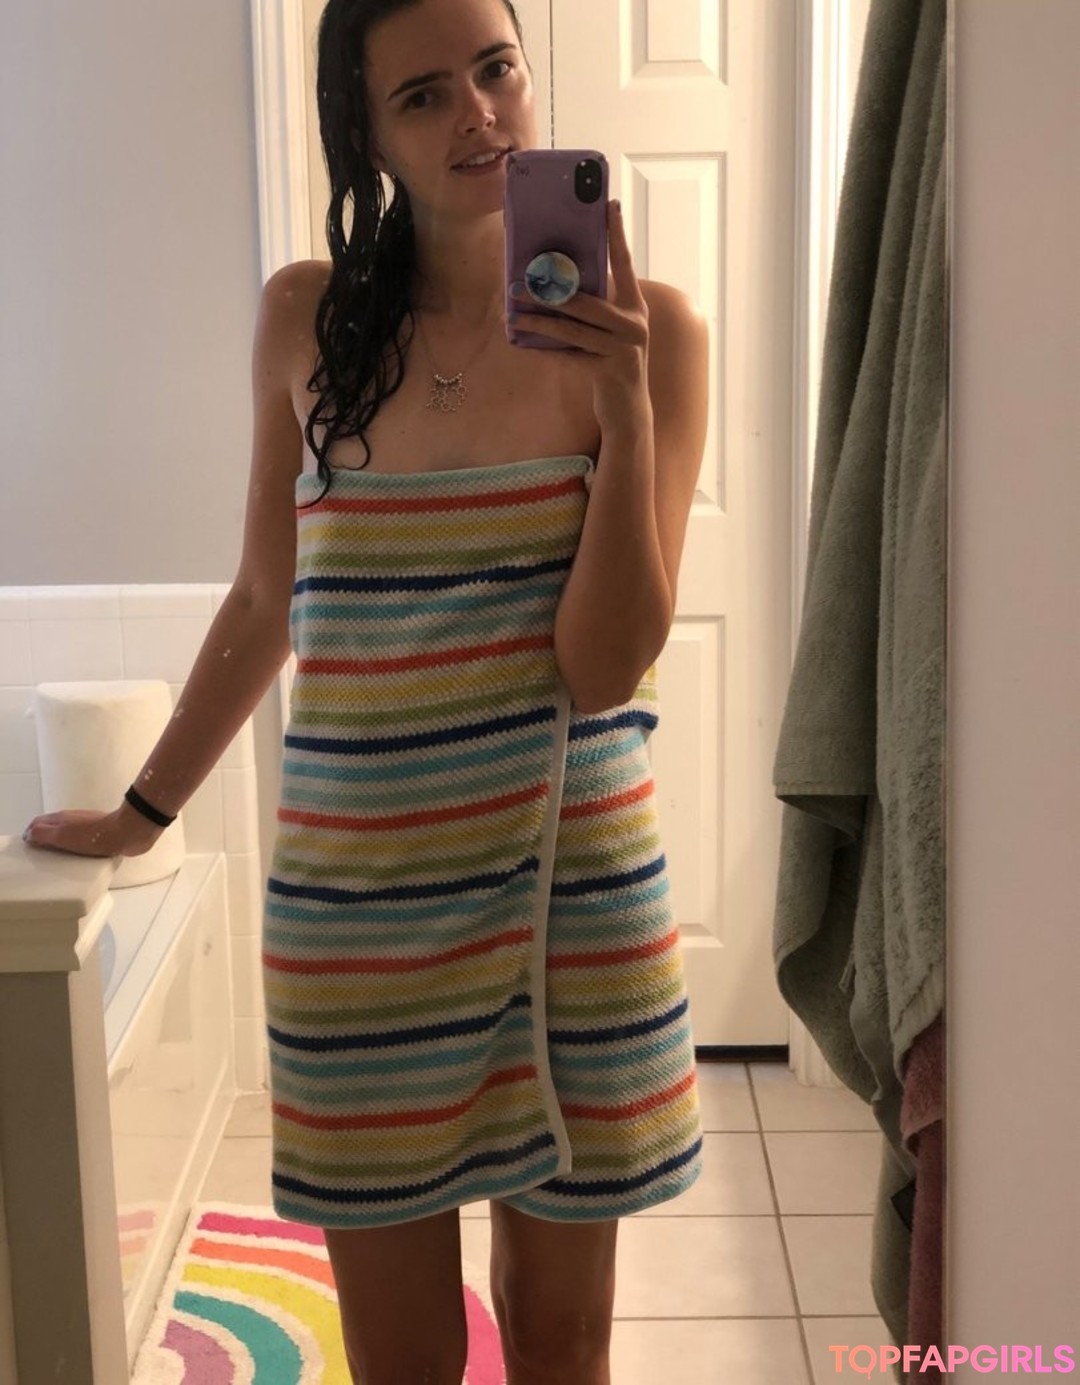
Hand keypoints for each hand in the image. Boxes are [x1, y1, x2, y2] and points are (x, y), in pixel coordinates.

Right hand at [23, 803, 162, 858]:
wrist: (126, 833)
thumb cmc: (92, 835)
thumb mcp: (62, 834)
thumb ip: (43, 833)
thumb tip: (28, 834)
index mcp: (61, 817)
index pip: (39, 823)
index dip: (31, 834)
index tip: (28, 850)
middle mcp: (73, 819)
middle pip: (53, 828)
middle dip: (44, 840)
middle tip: (40, 858)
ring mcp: (88, 826)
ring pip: (68, 835)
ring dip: (61, 845)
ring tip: (57, 862)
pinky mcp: (101, 836)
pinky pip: (84, 843)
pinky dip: (76, 850)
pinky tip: (78, 861)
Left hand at [508, 200, 649, 428]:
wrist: (628, 410)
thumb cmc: (612, 364)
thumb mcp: (610, 332)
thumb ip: (595, 309)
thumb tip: (554, 284)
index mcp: (635, 307)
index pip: (624, 263)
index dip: (616, 235)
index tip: (610, 205)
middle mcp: (633, 324)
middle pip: (585, 301)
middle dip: (548, 292)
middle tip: (517, 283)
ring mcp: (623, 350)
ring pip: (572, 330)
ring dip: (538, 321)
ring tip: (512, 313)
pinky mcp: (609, 372)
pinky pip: (569, 357)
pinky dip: (543, 351)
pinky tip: (522, 345)